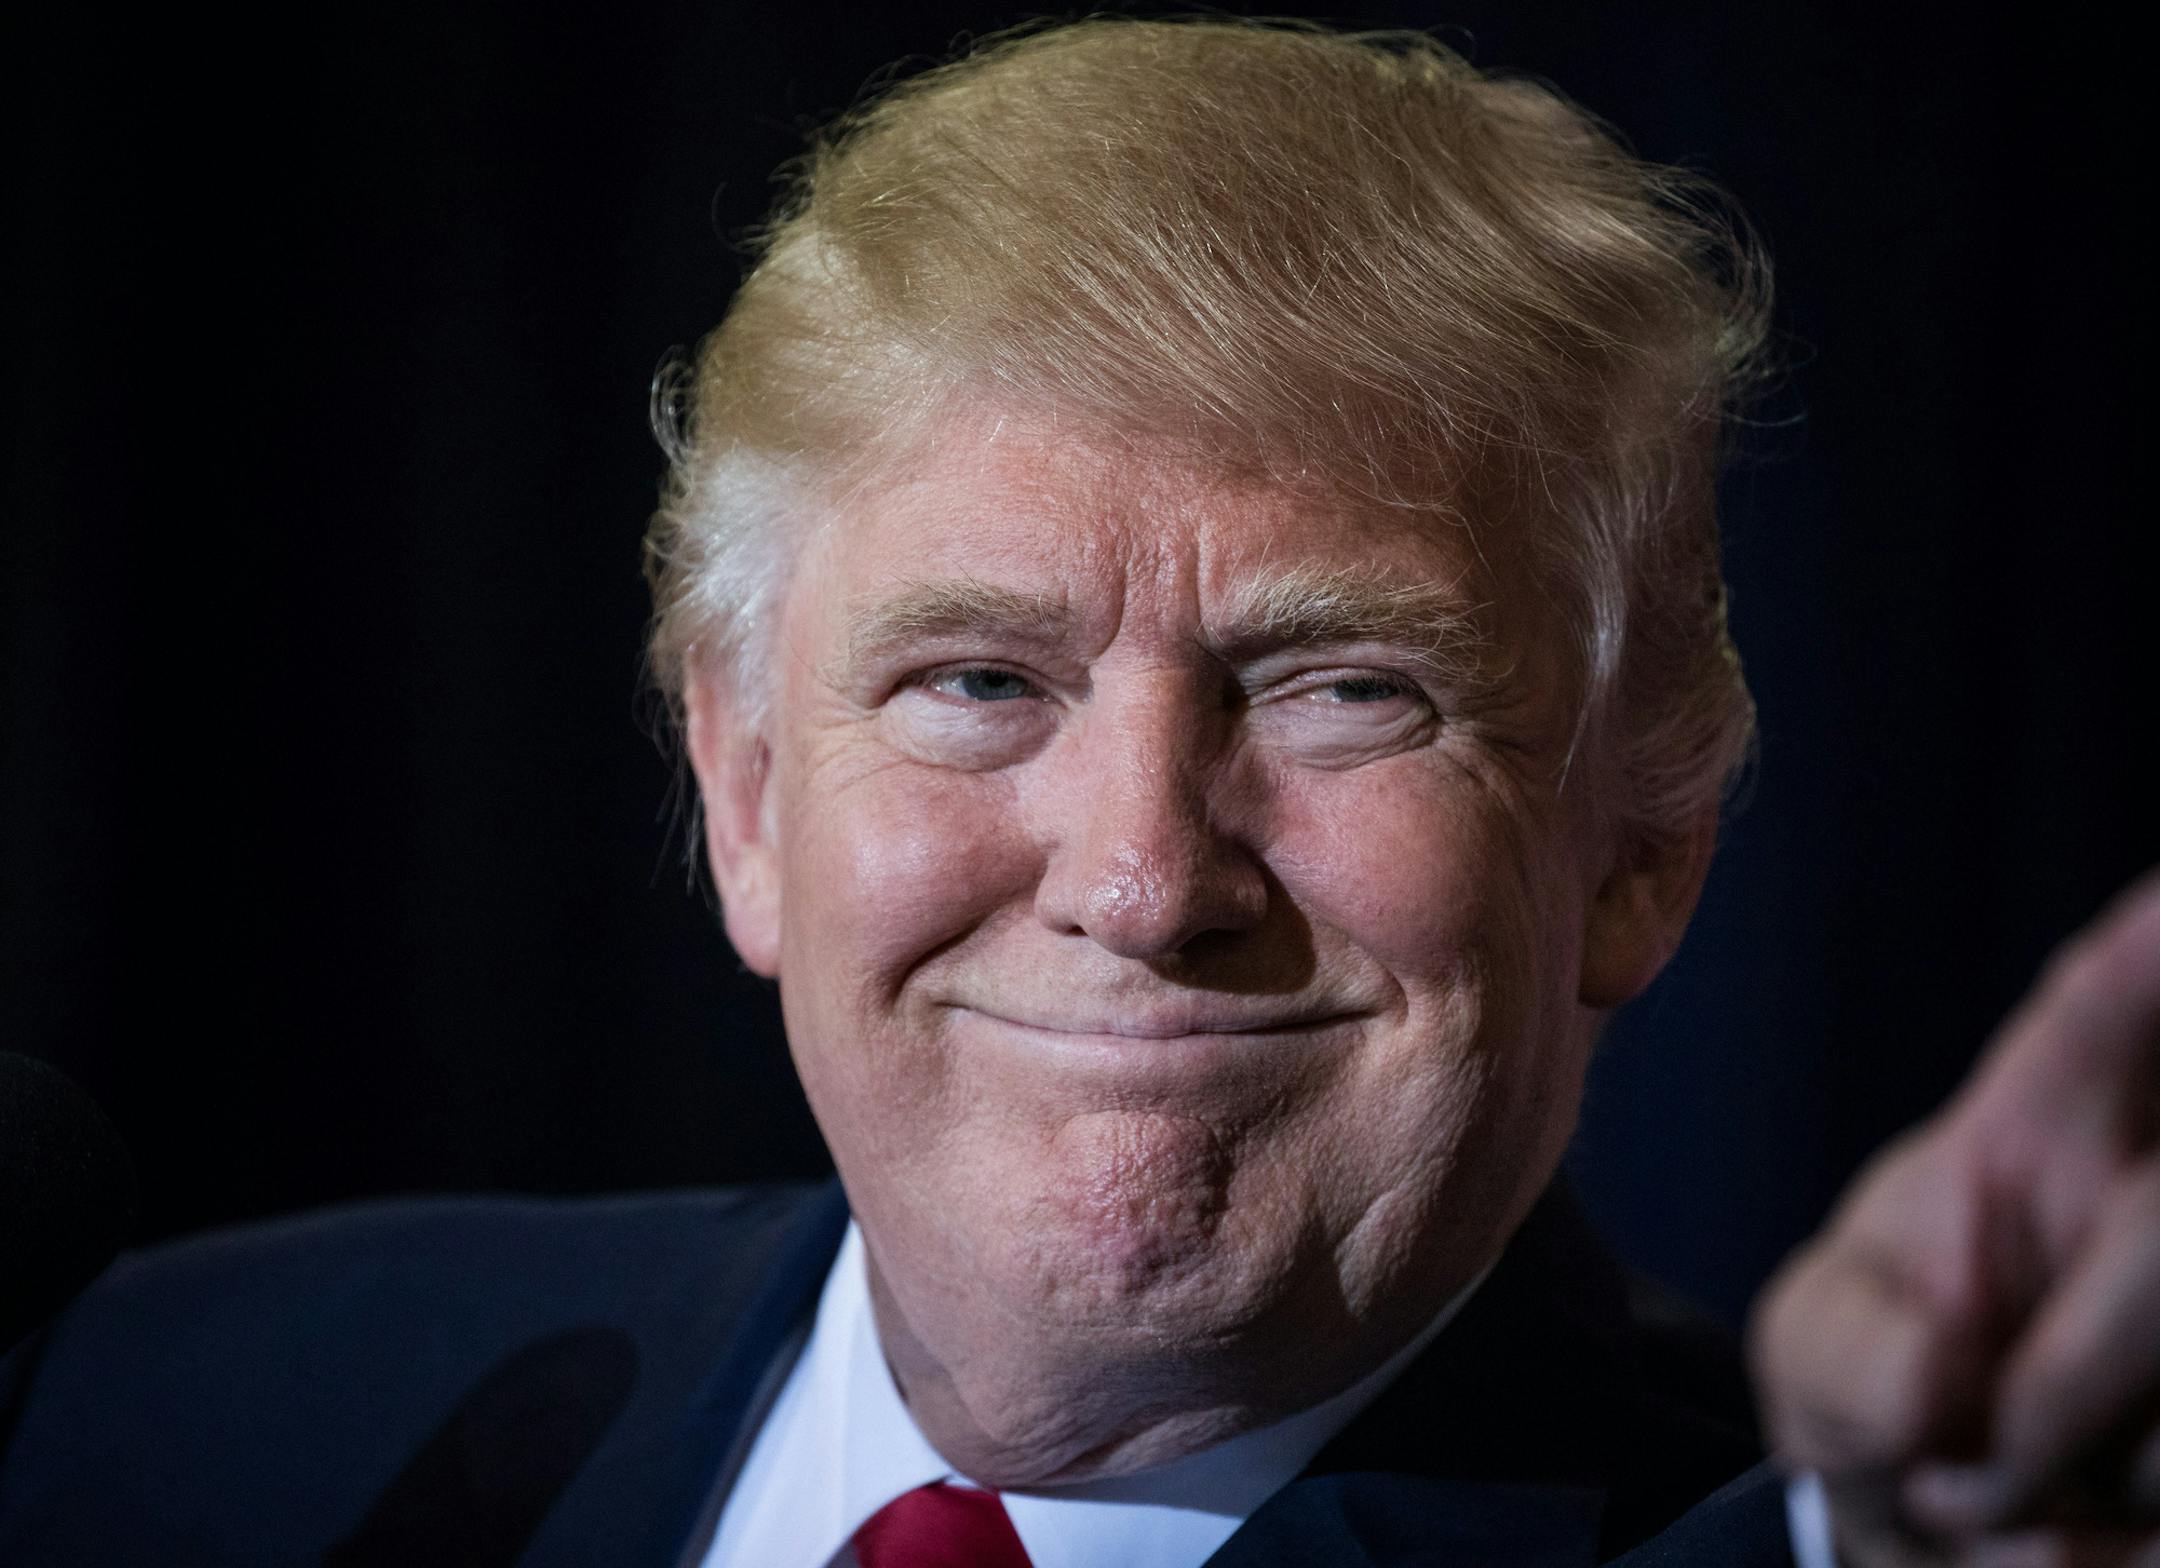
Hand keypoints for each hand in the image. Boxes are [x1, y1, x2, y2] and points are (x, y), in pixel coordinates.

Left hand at [1750, 870, 2159, 1567]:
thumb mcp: (1824, 1356)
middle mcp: (2155, 1193)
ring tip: (2004, 1510)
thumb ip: (1848, 1355)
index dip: (2152, 945)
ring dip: (2080, 1499)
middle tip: (1948, 1493)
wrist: (1940, 1537)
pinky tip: (2081, 1548)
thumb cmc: (1882, 1399)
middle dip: (2054, 1401)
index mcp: (2038, 1135)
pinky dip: (2115, 1556)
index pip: (2104, 1008)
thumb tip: (1944, 1373)